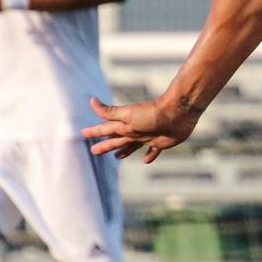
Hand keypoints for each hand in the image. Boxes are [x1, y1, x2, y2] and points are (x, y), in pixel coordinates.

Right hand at [82, 95, 200, 162]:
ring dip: (124, 151)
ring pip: (132, 146)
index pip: (106, 129)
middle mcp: (135, 130)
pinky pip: (153, 151)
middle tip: (94, 151)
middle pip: (117, 140)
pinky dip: (150, 156)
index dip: (95, 132)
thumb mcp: (127, 114)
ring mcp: (148, 136)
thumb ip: (109, 112)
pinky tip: (147, 161)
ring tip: (117, 156)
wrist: (177, 113)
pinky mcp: (161, 142)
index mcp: (125, 125)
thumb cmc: (151, 113)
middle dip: (105, 145)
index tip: (83, 133)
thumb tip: (91, 100)